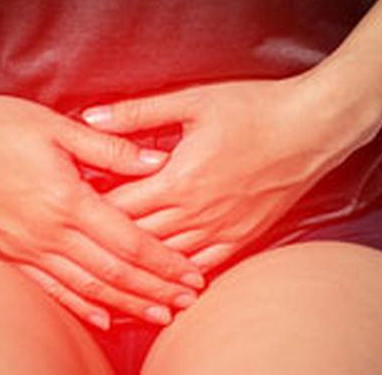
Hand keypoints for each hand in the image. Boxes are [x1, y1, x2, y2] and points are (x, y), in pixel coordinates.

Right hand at [0, 92, 204, 329]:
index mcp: (69, 199)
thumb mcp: (57, 126)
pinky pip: (51, 289)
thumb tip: (156, 160)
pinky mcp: (9, 253)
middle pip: (115, 272)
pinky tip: (102, 318)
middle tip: (187, 303)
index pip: (130, 242)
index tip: (193, 275)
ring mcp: (28, 247)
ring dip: (127, 304)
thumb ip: (109, 147)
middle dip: (156, 290)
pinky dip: (81, 307)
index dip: (165, 262)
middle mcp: (50, 232)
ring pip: (88, 287)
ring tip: (158, 316)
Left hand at [82, 73, 381, 273]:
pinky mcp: (243, 236)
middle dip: (107, 240)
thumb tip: (90, 115)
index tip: (68, 208)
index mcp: (177, 179)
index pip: (118, 206)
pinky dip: (180, 273)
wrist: (313, 128)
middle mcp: (196, 213)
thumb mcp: (192, 101)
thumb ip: (138, 112)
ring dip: (138, 264)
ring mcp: (221, 229)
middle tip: (81, 241)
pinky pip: (204, 265)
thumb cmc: (255, 110)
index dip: (89, 209)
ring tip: (112, 267)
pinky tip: (165, 280)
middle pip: (137, 237)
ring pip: (166, 258)